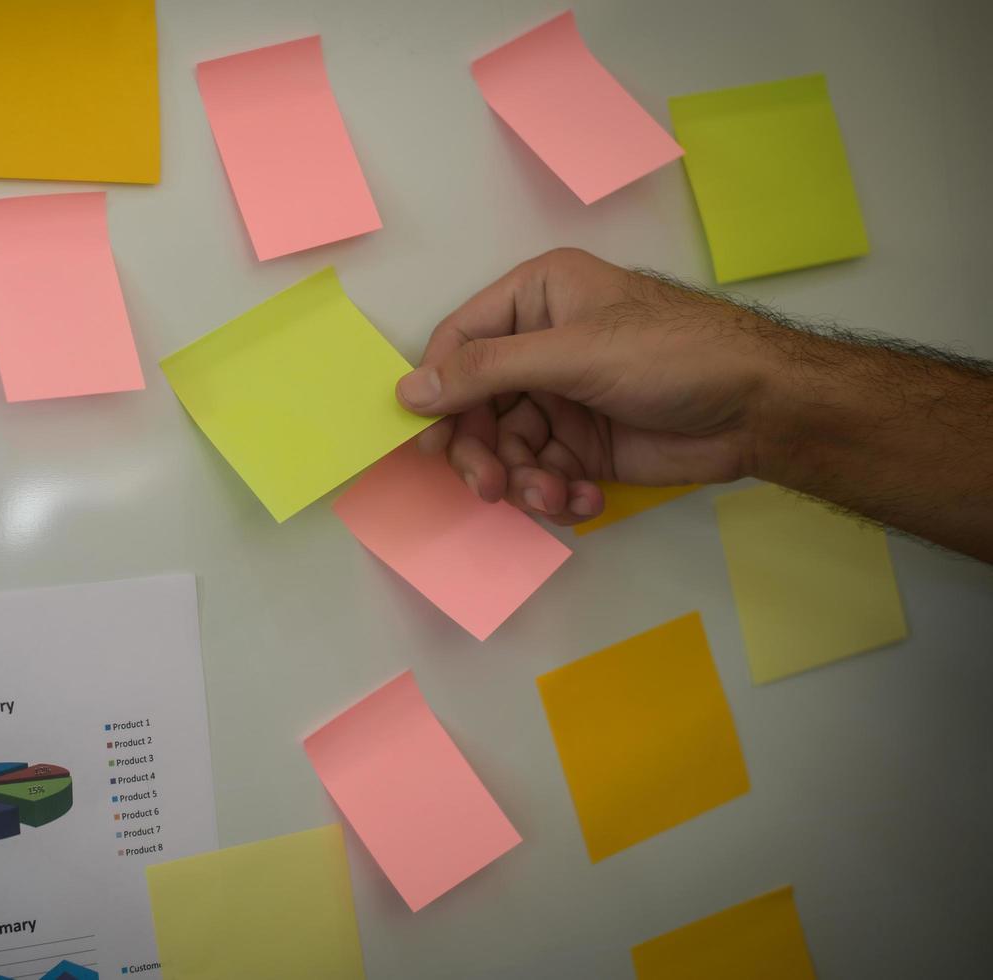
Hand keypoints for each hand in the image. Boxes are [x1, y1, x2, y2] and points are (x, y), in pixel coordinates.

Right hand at [395, 248, 777, 525]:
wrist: (761, 408)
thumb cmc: (673, 354)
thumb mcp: (574, 353)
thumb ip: (486, 371)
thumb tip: (408, 390)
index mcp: (536, 298)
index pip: (459, 342)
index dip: (439, 393)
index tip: (430, 442)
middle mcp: (541, 345)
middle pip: (476, 405)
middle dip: (483, 452)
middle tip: (491, 488)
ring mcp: (562, 397)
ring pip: (507, 448)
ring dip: (523, 481)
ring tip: (552, 498)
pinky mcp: (583, 445)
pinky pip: (542, 473)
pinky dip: (555, 493)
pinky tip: (581, 500)